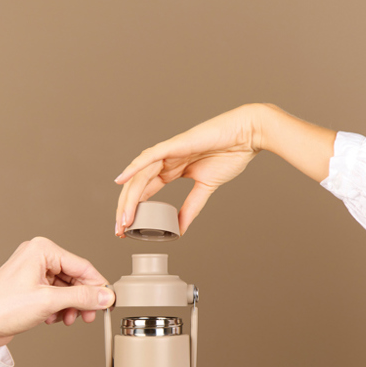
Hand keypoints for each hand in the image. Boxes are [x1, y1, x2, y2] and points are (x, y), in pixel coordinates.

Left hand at [0, 237, 113, 349]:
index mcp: (42, 249)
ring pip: (66, 288)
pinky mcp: (30, 285)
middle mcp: (38, 255)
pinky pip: (55, 294)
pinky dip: (58, 307)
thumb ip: (81, 297)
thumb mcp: (49, 301)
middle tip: (88, 316)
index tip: (108, 302)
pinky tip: (51, 318)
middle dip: (81, 299)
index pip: (82, 266)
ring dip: (69, 306)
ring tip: (66, 319)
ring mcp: (33, 270)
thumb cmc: (2, 308)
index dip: (97, 286)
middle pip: (75, 277)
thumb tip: (105, 295)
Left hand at [114, 104, 262, 235]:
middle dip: (126, 209)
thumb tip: (180, 229)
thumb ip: (192, 207)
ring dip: (128, 198)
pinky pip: (149, 156)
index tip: (127, 230)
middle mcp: (165, 161)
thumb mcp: (206, 187)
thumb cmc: (229, 154)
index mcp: (171, 170)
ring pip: (139, 176)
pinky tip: (121, 180)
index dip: (134, 211)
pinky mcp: (175, 144)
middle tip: (119, 230)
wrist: (246, 136)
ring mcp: (168, 152)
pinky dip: (134, 167)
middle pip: (136, 186)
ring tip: (123, 218)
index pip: (145, 193)